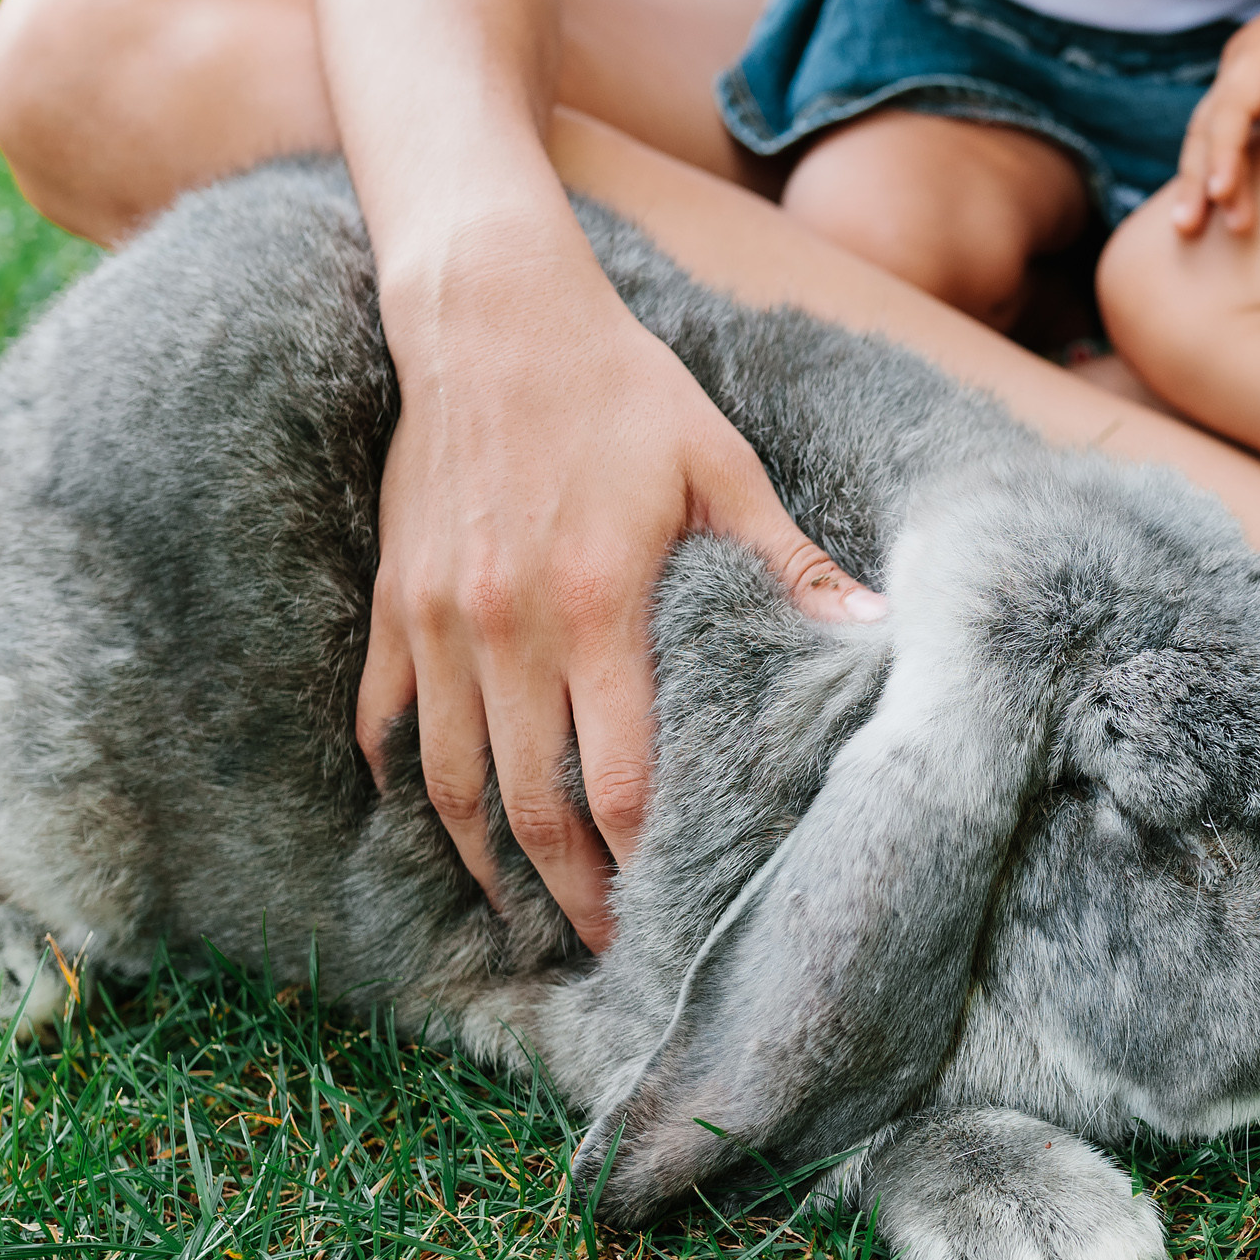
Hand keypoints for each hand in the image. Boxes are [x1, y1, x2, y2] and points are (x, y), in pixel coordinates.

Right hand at [356, 267, 881, 953]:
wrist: (489, 314)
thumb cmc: (621, 388)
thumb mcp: (721, 466)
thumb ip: (788, 563)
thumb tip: (874, 631)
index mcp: (598, 608)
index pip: (613, 779)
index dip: (634, 861)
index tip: (662, 911)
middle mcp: (506, 629)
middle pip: (529, 806)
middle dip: (569, 890)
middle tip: (604, 946)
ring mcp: (435, 621)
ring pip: (450, 780)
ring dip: (484, 861)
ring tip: (520, 914)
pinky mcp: (391, 600)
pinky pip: (385, 716)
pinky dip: (407, 778)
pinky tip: (436, 821)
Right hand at [1173, 0, 1259, 234]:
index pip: (1232, 111)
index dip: (1223, 155)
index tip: (1221, 196)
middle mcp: (1236, 67)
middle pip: (1203, 126)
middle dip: (1195, 178)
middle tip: (1188, 227)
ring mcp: (1236, 77)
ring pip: (1203, 130)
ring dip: (1195, 177)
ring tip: (1188, 226)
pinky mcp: (1245, 89)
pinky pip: (1217, 130)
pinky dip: (1210, 163)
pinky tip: (1209, 198)